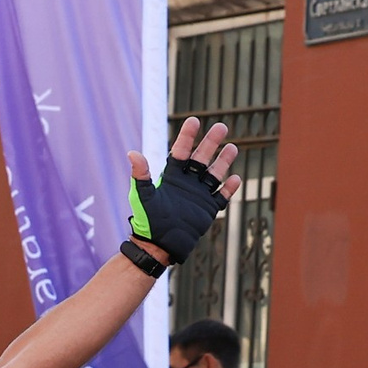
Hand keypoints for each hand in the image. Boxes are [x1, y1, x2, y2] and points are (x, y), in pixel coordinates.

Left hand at [123, 117, 241, 267]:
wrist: (159, 246)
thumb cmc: (148, 221)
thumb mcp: (142, 196)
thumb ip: (140, 175)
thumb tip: (132, 153)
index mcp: (172, 177)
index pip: (181, 151)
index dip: (187, 136)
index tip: (194, 120)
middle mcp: (187, 183)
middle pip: (201, 158)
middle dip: (211, 143)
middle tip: (221, 127)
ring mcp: (198, 195)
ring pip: (214, 174)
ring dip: (223, 161)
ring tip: (232, 147)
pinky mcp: (207, 209)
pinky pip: (221, 196)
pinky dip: (228, 188)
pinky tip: (236, 178)